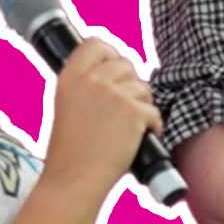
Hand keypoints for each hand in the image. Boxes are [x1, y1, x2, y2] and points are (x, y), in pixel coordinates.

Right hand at [43, 39, 161, 202]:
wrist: (73, 180)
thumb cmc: (71, 152)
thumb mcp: (68, 106)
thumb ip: (86, 86)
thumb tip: (116, 72)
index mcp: (70, 77)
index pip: (96, 44)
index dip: (110, 54)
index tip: (114, 71)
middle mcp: (91, 80)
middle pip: (126, 64)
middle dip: (130, 86)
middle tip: (121, 113)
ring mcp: (114, 94)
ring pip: (144, 88)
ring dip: (142, 107)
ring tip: (125, 130)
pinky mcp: (134, 111)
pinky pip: (155, 111)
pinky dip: (152, 127)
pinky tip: (137, 141)